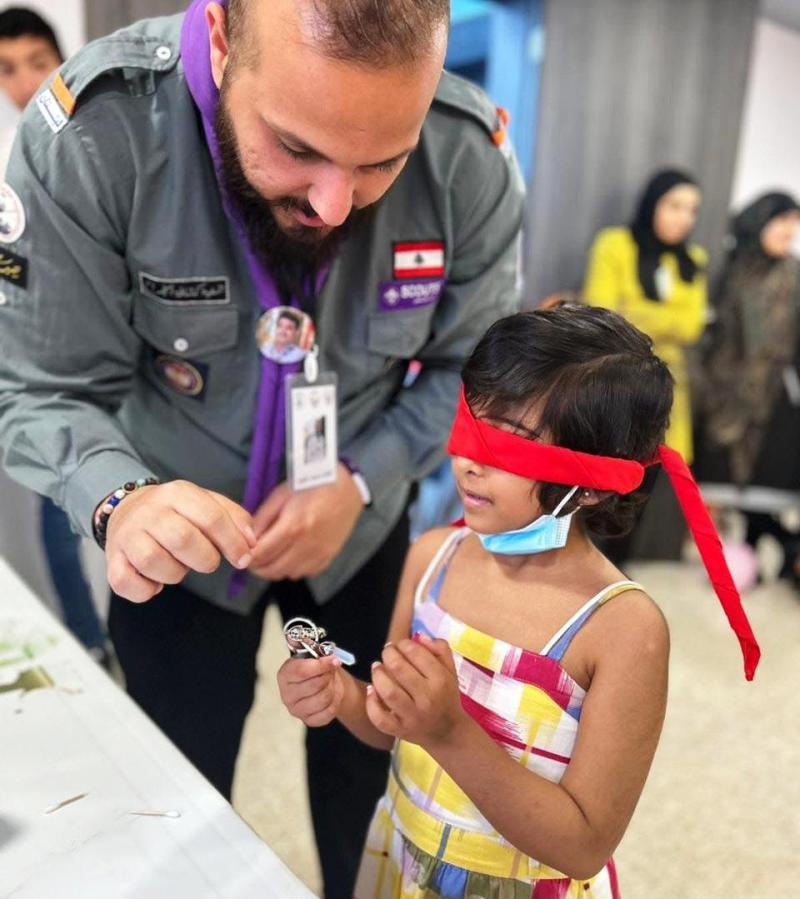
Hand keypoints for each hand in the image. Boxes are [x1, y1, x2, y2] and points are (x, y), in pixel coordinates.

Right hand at [105, 480, 255, 602]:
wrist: (127, 509)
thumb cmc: (177, 513)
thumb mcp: (206, 503)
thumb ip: (234, 518)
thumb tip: (251, 543)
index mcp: (178, 493)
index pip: (212, 517)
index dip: (233, 542)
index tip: (244, 558)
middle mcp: (150, 511)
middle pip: (183, 540)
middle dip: (205, 559)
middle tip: (207, 561)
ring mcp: (127, 535)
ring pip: (154, 562)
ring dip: (175, 574)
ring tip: (177, 566)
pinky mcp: (112, 559)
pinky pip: (126, 582)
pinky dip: (145, 590)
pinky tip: (155, 583)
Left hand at [248, 463, 363, 580]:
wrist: (346, 487)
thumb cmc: (311, 486)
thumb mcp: (280, 495)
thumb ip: (262, 519)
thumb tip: (248, 540)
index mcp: (293, 526)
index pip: (262, 554)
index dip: (247, 558)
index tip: (242, 555)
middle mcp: (307, 544)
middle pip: (273, 570)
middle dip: (258, 567)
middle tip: (253, 558)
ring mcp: (320, 553)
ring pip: (288, 574)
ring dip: (275, 569)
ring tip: (271, 556)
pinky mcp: (329, 556)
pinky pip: (305, 573)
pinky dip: (294, 569)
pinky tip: (290, 556)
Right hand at [277, 655, 343, 726]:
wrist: (323, 685)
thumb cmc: (316, 669)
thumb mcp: (315, 657)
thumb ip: (320, 655)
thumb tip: (331, 659)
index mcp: (284, 675)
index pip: (301, 670)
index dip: (321, 665)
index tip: (334, 660)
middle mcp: (287, 695)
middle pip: (315, 684)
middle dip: (328, 675)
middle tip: (330, 671)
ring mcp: (296, 710)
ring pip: (324, 698)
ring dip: (332, 687)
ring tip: (330, 682)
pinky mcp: (308, 721)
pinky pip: (329, 711)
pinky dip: (335, 701)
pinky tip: (331, 695)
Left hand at [366, 635, 464, 749]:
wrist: (448, 732)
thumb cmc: (446, 695)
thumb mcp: (450, 670)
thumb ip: (439, 648)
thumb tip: (419, 636)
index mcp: (440, 680)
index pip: (416, 653)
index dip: (403, 644)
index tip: (400, 645)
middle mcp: (427, 698)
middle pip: (399, 668)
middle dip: (388, 654)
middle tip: (387, 653)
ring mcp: (412, 716)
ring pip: (388, 691)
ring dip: (378, 674)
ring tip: (377, 667)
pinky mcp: (400, 730)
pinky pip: (380, 718)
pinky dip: (371, 703)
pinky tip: (372, 690)